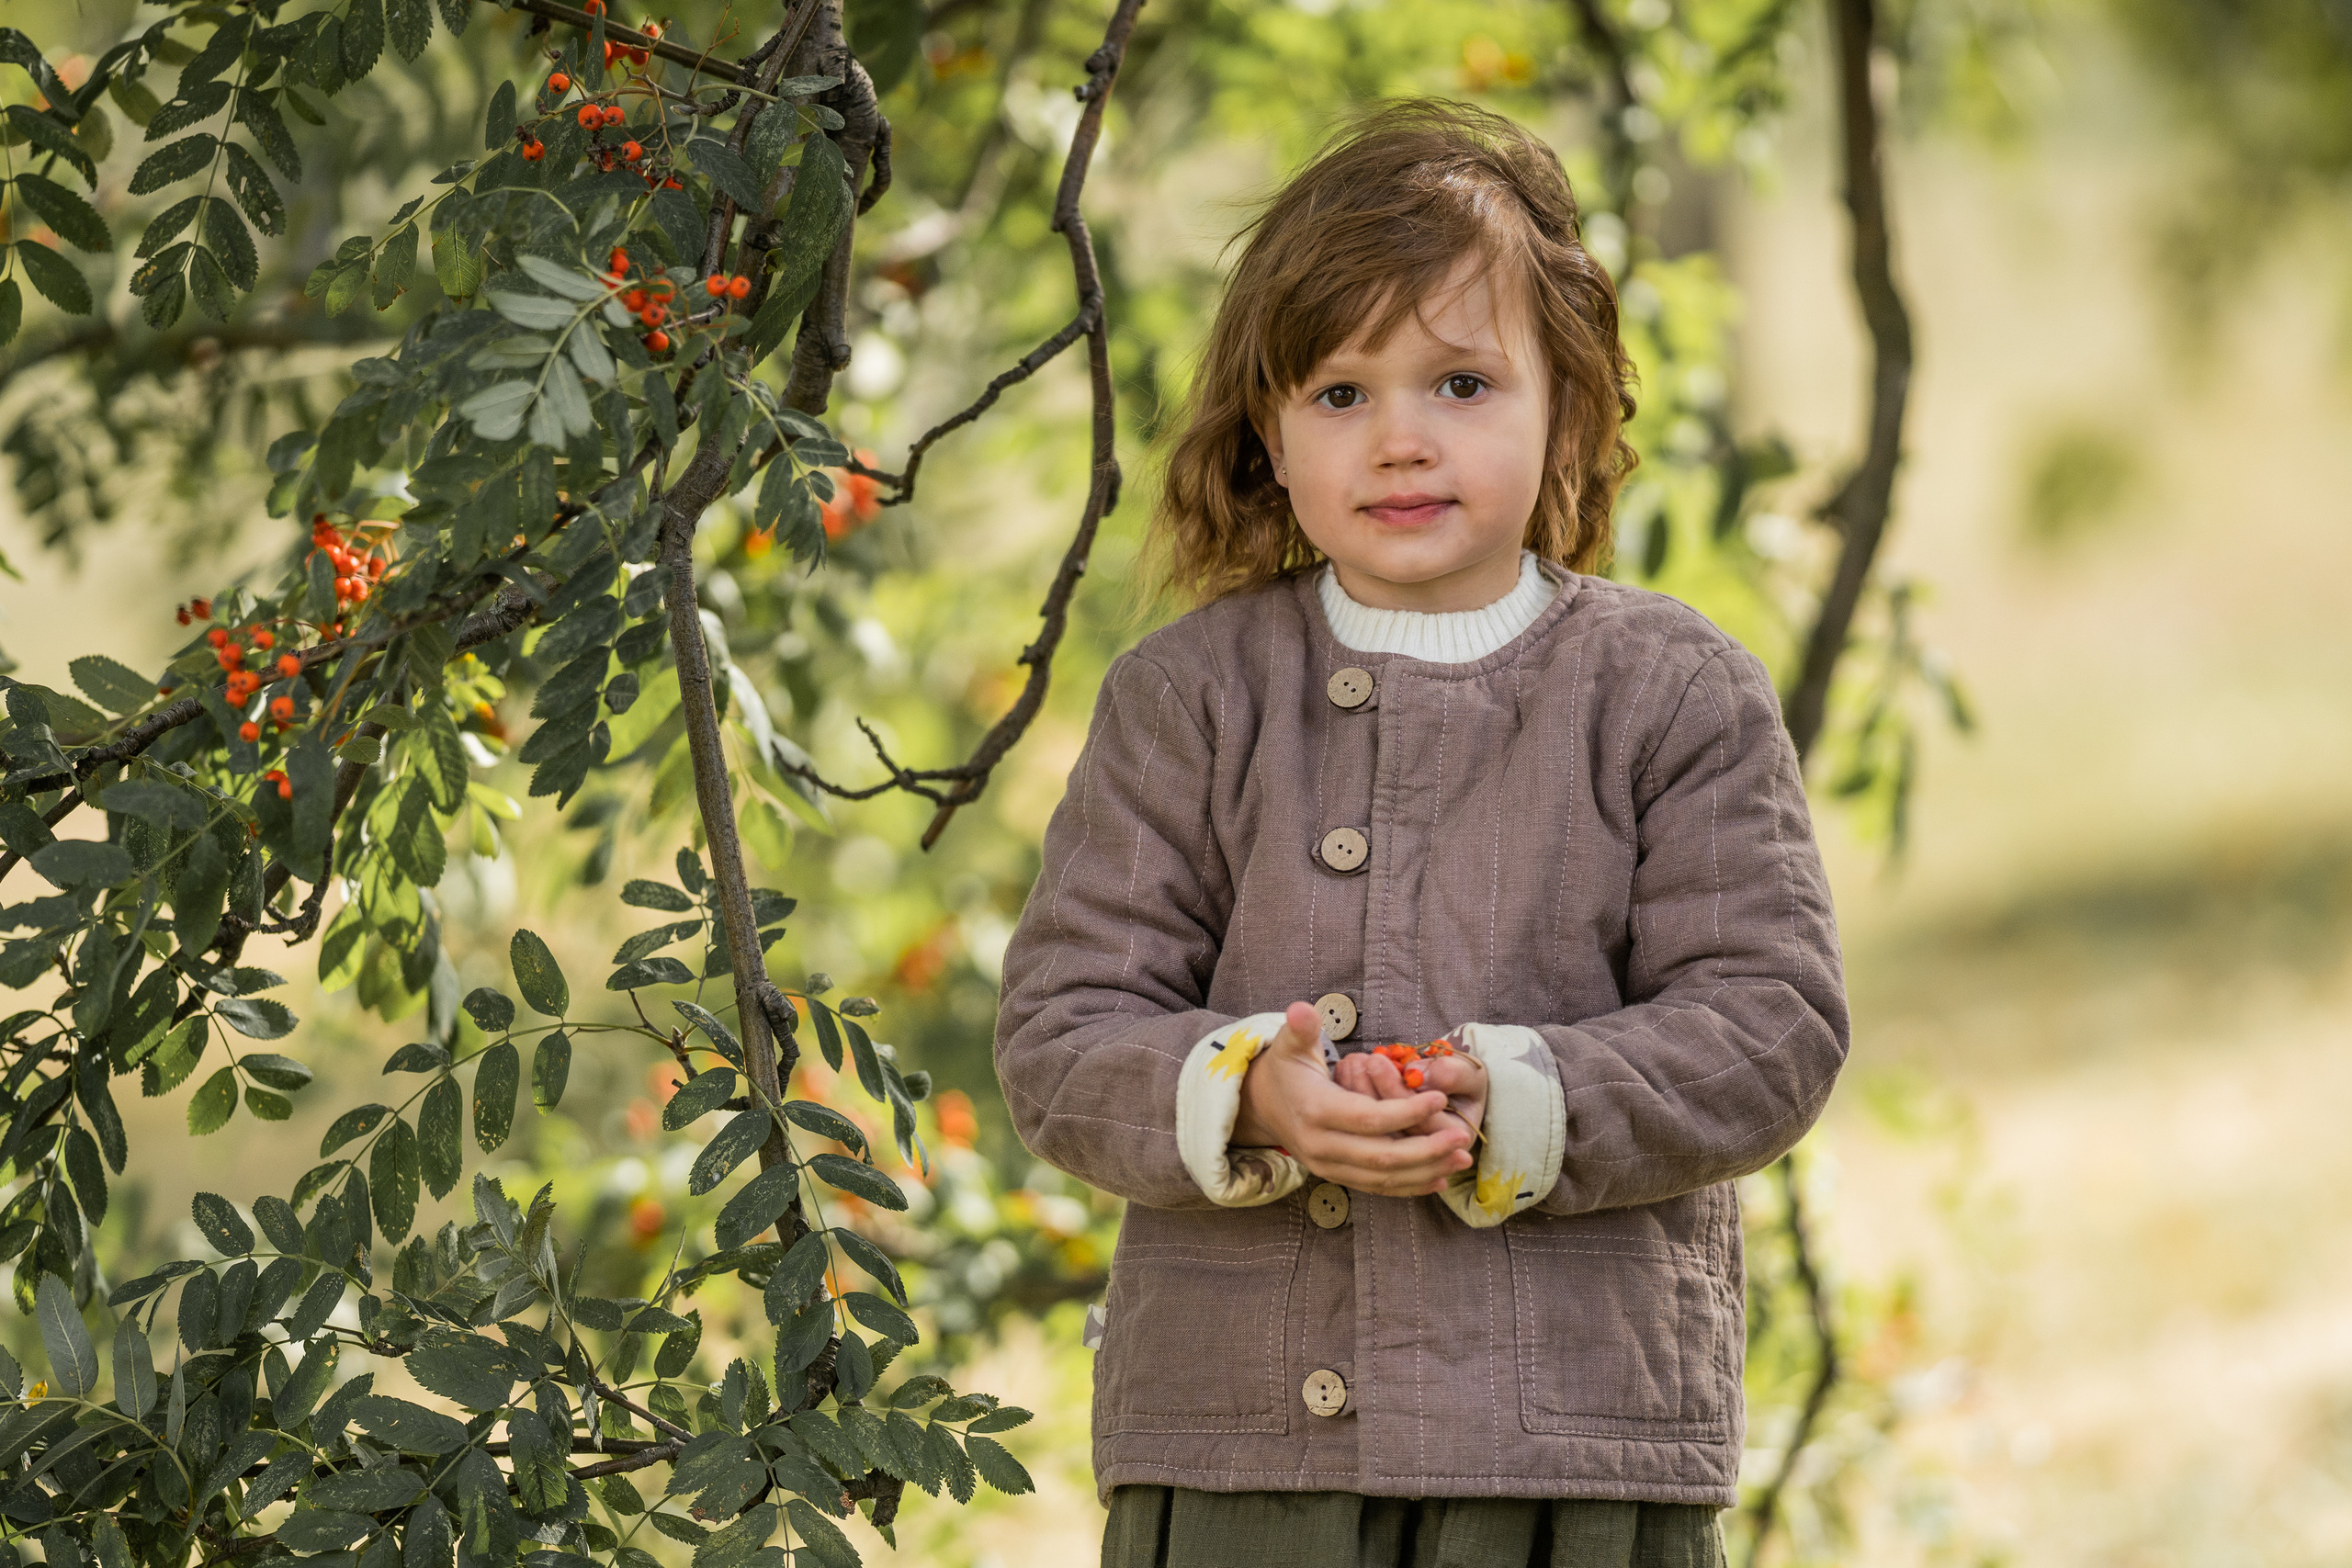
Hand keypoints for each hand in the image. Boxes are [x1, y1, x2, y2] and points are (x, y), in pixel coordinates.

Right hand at [1231, 1002, 1472, 1196]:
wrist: (1261, 1105)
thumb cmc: (1285, 1069)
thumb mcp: (1290, 1044)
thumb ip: (1301, 1028)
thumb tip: (1302, 1009)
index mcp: (1315, 1111)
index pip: (1367, 1118)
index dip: (1405, 1111)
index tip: (1439, 1099)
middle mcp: (1321, 1146)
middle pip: (1381, 1157)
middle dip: (1426, 1149)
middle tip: (1462, 1137)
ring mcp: (1328, 1166)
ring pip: (1383, 1178)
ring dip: (1425, 1171)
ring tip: (1461, 1160)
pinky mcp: (1337, 1177)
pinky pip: (1377, 1187)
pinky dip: (1409, 1186)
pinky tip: (1438, 1178)